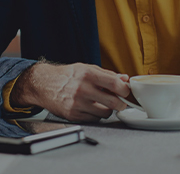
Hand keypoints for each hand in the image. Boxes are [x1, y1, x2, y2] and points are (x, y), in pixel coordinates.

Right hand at [11, 62, 129, 121]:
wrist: (45, 84)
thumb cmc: (68, 75)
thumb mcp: (87, 68)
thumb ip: (107, 74)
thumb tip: (124, 79)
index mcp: (88, 75)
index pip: (114, 83)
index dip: (124, 89)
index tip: (126, 91)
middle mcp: (83, 89)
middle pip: (112, 102)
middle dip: (121, 104)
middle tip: (121, 102)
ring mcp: (77, 104)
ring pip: (104, 113)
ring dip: (108, 110)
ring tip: (104, 104)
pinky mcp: (73, 115)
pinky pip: (93, 119)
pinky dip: (96, 115)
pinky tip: (92, 108)